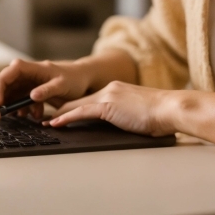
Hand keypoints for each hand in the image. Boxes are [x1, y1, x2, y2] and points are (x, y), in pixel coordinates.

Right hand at [0, 58, 92, 123]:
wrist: (80, 80)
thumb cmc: (72, 78)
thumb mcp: (62, 84)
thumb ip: (47, 89)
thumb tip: (32, 96)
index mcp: (27, 68)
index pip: (4, 76)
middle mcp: (21, 75)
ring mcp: (22, 84)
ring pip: (5, 97)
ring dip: (10, 109)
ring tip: (26, 116)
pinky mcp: (26, 93)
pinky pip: (16, 103)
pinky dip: (21, 111)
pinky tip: (35, 114)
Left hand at [47, 81, 175, 137]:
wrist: (170, 108)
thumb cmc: (161, 114)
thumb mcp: (139, 113)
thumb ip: (125, 115)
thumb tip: (121, 124)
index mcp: (117, 90)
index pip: (90, 98)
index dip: (74, 105)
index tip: (60, 111)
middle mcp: (110, 89)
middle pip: (79, 99)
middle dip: (61, 107)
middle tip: (44, 115)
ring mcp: (108, 96)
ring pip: (77, 104)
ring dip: (58, 113)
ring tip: (44, 121)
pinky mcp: (109, 106)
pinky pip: (82, 112)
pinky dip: (66, 118)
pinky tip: (56, 123)